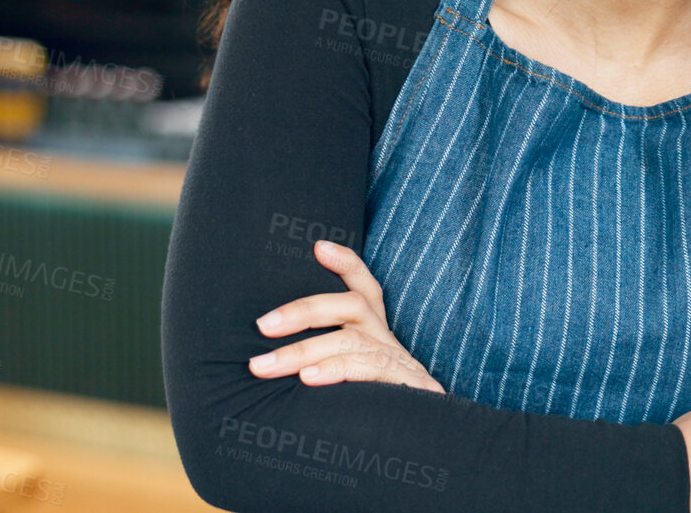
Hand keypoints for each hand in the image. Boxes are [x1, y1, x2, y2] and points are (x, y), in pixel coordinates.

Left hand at [248, 239, 445, 394]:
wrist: (429, 443)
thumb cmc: (378, 405)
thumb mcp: (353, 374)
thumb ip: (322, 358)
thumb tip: (266, 355)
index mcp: (375, 331)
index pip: (366, 288)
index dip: (347, 264)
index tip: (319, 247)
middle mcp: (387, 338)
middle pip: (351, 306)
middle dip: (303, 311)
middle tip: (261, 325)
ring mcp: (399, 361)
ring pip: (351, 341)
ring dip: (302, 351)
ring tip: (264, 365)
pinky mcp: (408, 386)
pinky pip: (371, 368)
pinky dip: (337, 370)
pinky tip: (309, 379)